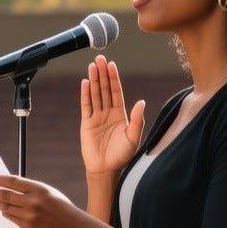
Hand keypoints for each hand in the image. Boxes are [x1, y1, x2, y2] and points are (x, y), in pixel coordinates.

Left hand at [0, 175, 85, 227]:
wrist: (73, 227)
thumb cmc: (61, 207)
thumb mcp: (48, 192)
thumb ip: (31, 189)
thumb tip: (10, 185)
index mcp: (38, 189)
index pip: (12, 182)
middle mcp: (33, 202)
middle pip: (6, 195)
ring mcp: (29, 216)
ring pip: (6, 208)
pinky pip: (12, 218)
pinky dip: (6, 213)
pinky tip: (3, 210)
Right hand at [80, 56, 145, 175]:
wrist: (106, 169)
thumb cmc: (122, 155)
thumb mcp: (134, 137)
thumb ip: (138, 119)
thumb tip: (141, 101)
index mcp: (120, 114)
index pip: (116, 91)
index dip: (114, 78)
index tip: (111, 65)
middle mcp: (108, 113)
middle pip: (105, 89)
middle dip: (103, 74)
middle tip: (100, 58)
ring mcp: (96, 117)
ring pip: (95, 94)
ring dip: (94, 80)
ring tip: (92, 66)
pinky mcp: (86, 123)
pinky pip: (86, 106)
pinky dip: (85, 94)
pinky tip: (86, 82)